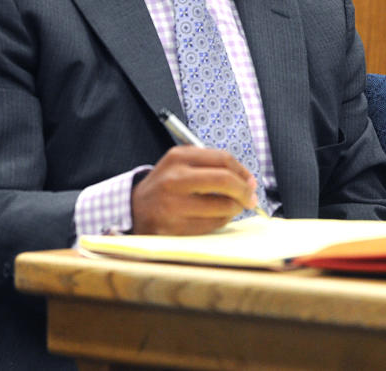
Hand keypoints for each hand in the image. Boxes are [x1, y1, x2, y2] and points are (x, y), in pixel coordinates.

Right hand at [131, 145, 257, 234]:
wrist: (134, 209)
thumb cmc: (166, 186)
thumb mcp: (182, 165)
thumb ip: (213, 167)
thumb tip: (249, 181)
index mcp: (178, 157)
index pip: (223, 159)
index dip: (243, 171)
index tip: (250, 181)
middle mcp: (174, 179)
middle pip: (225, 180)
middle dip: (245, 191)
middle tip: (251, 198)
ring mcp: (172, 205)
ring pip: (222, 206)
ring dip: (235, 208)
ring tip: (232, 208)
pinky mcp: (173, 228)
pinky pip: (211, 225)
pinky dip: (221, 221)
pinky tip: (215, 217)